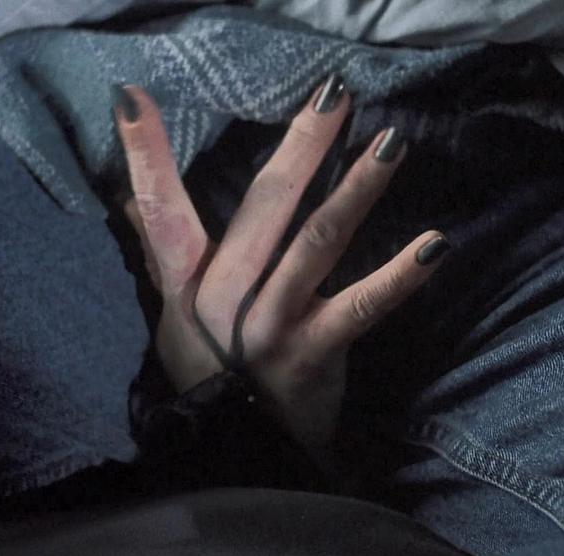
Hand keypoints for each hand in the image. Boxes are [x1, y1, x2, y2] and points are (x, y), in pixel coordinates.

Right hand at [113, 76, 449, 450]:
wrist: (238, 451)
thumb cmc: (210, 373)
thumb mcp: (174, 315)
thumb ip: (161, 251)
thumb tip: (127, 197)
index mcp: (187, 283)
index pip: (157, 208)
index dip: (145, 155)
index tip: (133, 97)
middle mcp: (224, 296)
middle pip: (264, 206)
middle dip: (302, 146)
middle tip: (336, 96)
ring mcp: (270, 324)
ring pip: (317, 240)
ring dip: (358, 189)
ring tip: (391, 145)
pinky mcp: (314, 351)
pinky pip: (363, 305)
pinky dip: (402, 275)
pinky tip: (436, 244)